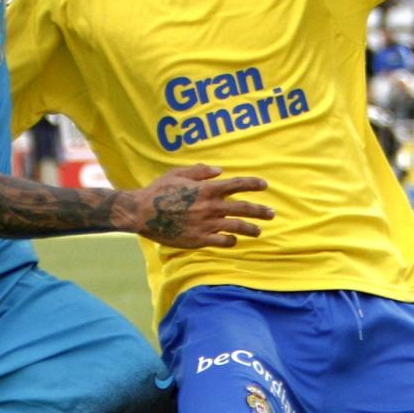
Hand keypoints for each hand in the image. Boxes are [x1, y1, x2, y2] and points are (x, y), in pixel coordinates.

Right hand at [125, 164, 273, 248]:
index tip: (264, 185)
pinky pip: (222, 241)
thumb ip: (200, 172)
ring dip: (250, 229)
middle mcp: (210, 207)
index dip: (252, 184)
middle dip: (260, 211)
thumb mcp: (177, 174)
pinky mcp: (199, 239)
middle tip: (271, 213)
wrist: (142, 213)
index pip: (237, 185)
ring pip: (237, 227)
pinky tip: (233, 240)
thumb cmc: (158, 191)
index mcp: (207, 189)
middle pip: (243, 209)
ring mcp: (206, 224)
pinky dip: (230, 240)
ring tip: (258, 231)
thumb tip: (219, 171)